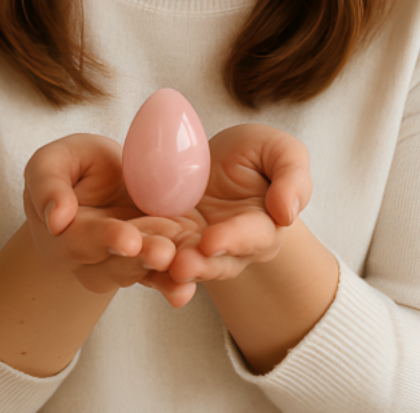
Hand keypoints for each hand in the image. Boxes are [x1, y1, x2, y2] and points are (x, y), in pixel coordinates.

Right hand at [23, 134, 195, 306]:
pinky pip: (160, 278)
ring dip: (162, 270)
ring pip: (139, 272)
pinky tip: (187, 288)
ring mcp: (119, 264)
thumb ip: (47, 183)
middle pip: (114, 264)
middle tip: (164, 252)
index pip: (80, 241)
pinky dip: (174, 283)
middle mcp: (88, 259)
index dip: (105, 239)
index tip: (129, 239)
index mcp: (61, 235)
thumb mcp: (53, 161)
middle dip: (141, 258)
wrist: (104, 179)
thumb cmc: (74, 166)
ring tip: (181, 260)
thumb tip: (56, 219)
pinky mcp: (147, 263)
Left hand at [147, 124, 311, 290]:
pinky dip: (142, 255)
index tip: (212, 241)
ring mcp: (195, 248)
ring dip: (167, 268)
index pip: (251, 237)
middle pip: (215, 262)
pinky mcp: (168, 241)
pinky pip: (155, 252)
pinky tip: (126, 252)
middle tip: (180, 265)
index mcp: (262, 229)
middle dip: (197, 265)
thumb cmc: (256, 155)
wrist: (217, 160)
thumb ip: (292, 178)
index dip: (233, 240)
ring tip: (153, 263)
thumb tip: (287, 213)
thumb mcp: (280, 152)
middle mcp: (229, 249)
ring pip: (183, 264)